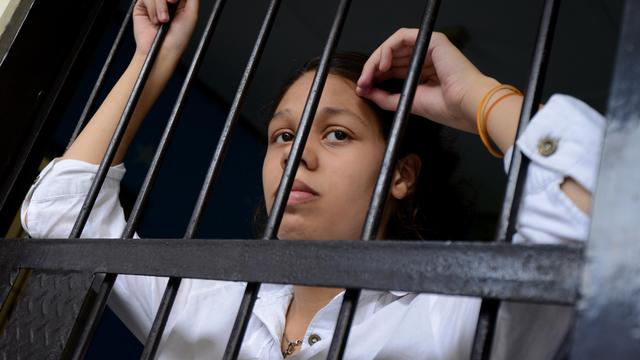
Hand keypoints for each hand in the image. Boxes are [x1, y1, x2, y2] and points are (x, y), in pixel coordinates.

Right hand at [133, 0, 198, 59]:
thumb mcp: (191, 15)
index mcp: (180, 1)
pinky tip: (155, 21)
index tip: (176, 1)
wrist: (162, 50)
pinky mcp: (142, 6)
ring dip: (161, 6)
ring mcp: (155, 3)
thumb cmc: (178, 38)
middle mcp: (167, 1)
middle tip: (172, 3)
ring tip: (163, 21)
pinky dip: (152, 9)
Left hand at [357, 28, 498, 132]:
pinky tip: (382, 65)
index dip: (374, 77)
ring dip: (376, 60)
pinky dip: (387, 48)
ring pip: (393, 46)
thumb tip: (365, 91)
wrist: (466, 106)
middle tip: (362, 83)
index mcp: (422, 73)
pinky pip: (402, 37)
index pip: (392, 69)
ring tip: (369, 76)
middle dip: (372, 70)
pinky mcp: (432, 40)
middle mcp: (425, 59)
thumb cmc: (446, 108)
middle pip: (390, 57)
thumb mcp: (407, 101)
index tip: (363, 89)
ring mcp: (429, 48)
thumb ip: (385, 97)